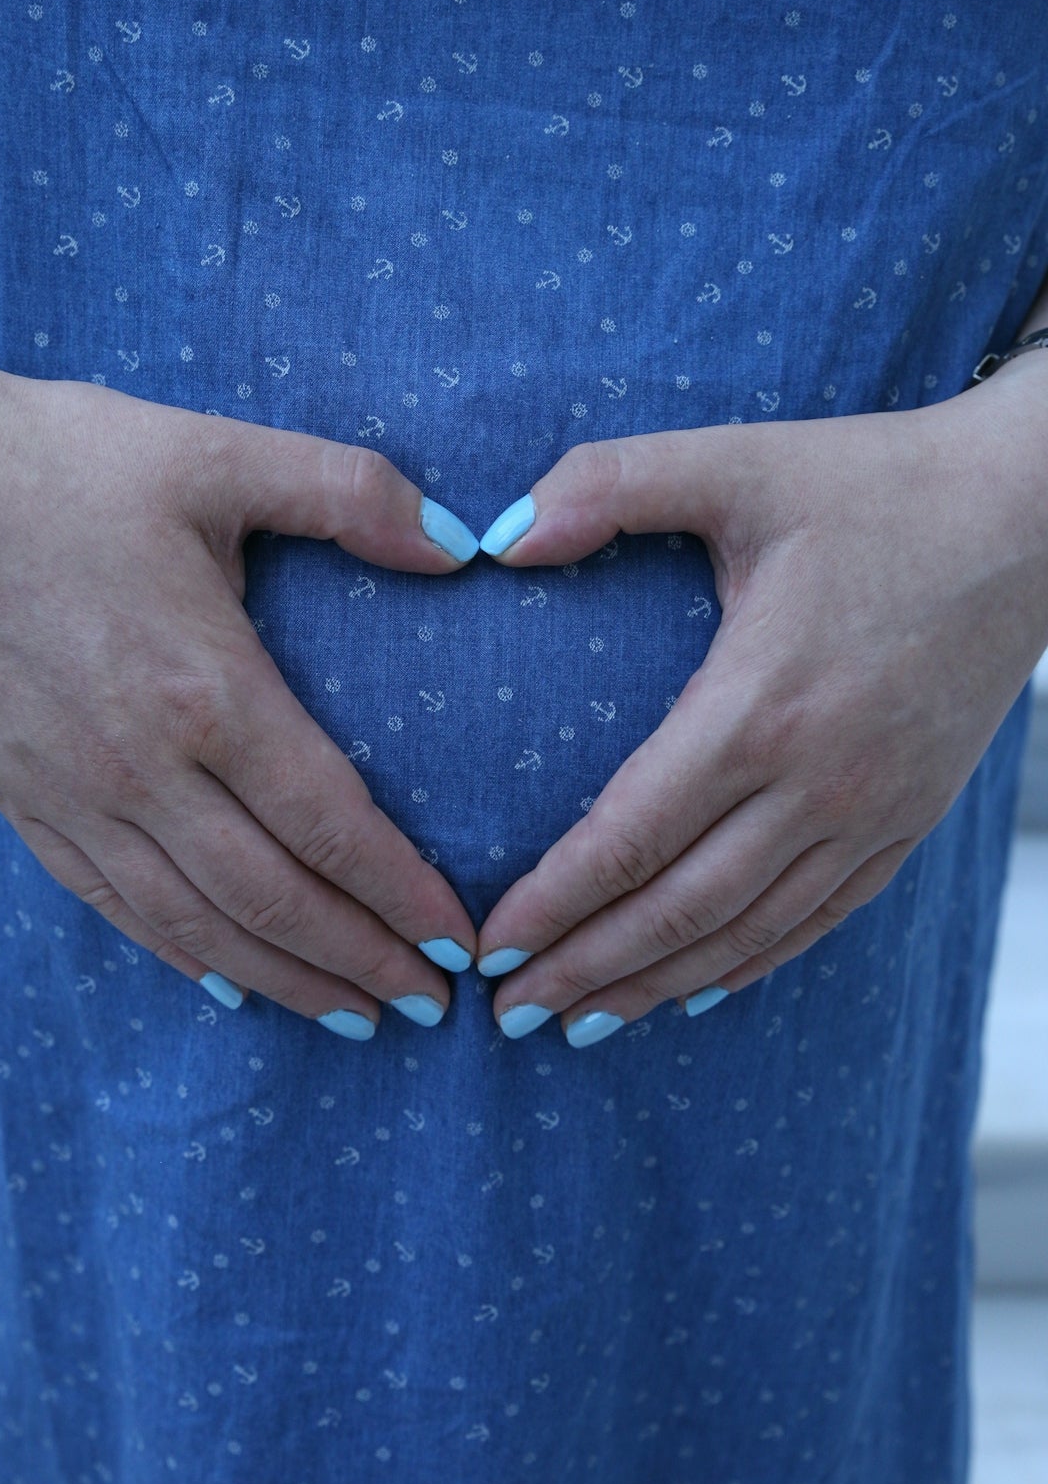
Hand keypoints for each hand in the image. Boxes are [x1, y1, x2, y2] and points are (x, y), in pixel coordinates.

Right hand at [0, 349, 481, 1037]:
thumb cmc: (64, 463)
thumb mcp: (217, 452)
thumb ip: (351, 493)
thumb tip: (461, 543)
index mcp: (204, 686)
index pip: (328, 823)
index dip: (399, 894)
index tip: (457, 945)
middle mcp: (140, 765)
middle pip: (271, 898)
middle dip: (360, 963)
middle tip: (430, 1009)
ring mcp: (72, 794)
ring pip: (194, 922)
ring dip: (283, 979)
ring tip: (352, 1017)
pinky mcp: (21, 799)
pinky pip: (111, 903)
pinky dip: (178, 952)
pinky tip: (225, 980)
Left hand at [474, 378, 1047, 1043]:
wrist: (1033, 514)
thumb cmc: (877, 484)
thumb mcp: (738, 459)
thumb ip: (609, 484)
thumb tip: (500, 540)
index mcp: (759, 704)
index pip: (629, 837)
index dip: (553, 905)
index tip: (490, 950)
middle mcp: (818, 780)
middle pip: (678, 910)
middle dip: (584, 969)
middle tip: (508, 1014)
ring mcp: (874, 810)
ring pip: (747, 932)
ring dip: (656, 985)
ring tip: (582, 1023)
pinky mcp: (912, 817)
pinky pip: (820, 917)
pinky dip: (750, 962)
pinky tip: (697, 988)